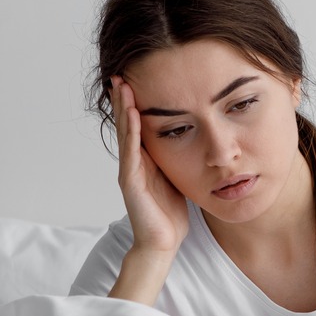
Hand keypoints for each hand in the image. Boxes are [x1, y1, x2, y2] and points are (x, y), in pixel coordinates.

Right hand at [110, 76, 188, 254]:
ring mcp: (129, 171)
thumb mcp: (177, 176)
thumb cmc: (170, 213)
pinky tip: (132, 114)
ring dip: (123, 107)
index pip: (138, 124)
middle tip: (121, 72)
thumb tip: (195, 138)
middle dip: (124, 98)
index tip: (136, 77)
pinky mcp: (130, 182)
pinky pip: (130, 152)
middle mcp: (134, 161)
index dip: (135, 102)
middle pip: (127, 123)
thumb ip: (178, 157)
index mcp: (145, 159)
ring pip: (125, 132)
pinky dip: (131, 132)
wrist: (163, 242)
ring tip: (121, 84)